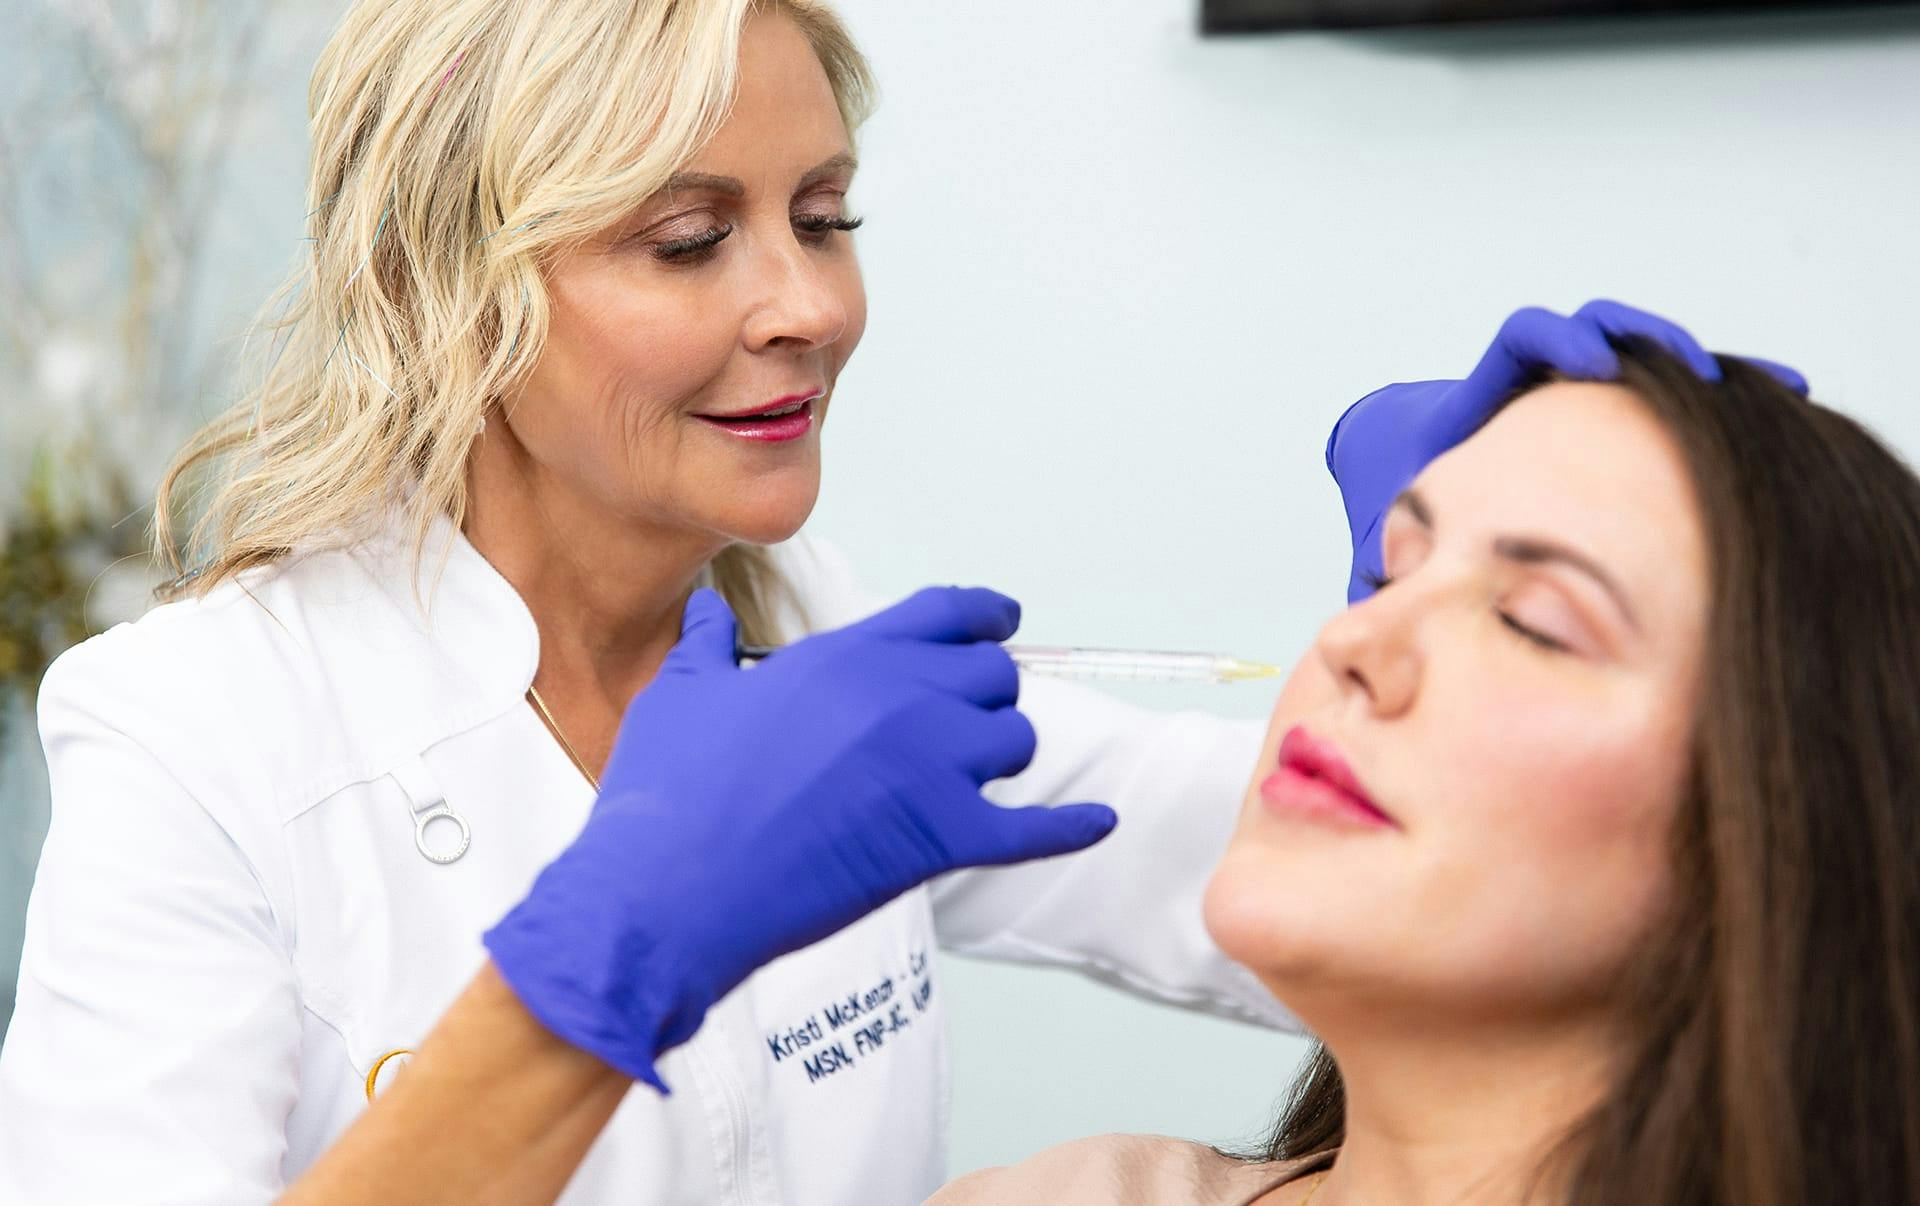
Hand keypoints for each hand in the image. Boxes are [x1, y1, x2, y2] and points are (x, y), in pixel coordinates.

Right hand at [483, 586, 1115, 1088]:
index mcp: (848, 656)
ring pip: (1014, 740)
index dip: (984, 613)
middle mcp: (903, 698)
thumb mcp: (684, 695)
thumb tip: (706, 607)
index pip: (947, 612)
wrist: (671, 890)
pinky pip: (1033, 830)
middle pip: (993, 676)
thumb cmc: (669, 794)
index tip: (1002, 619)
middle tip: (962, 721)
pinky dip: (1072, 828)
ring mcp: (930, 768)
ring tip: (971, 776)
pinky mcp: (940, 840)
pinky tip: (1100, 823)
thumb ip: (709, 643)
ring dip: (999, 755)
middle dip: (984, 695)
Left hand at [1326, 299, 1808, 601]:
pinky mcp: (1604, 420)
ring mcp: (1570, 397)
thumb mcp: (1382, 527)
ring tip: (1780, 392)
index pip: (1522, 338)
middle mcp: (1531, 384)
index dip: (1559, 338)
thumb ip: (1381, 554)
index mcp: (1478, 396)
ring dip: (1709, 375)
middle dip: (1655, 341)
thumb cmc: (1386, 504)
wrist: (1394, 482)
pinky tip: (1781, 420)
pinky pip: (1666, 401)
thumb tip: (1369, 601)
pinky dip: (1716, 408)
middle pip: (1604, 331)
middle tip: (1702, 375)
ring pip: (1649, 366)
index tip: (1593, 365)